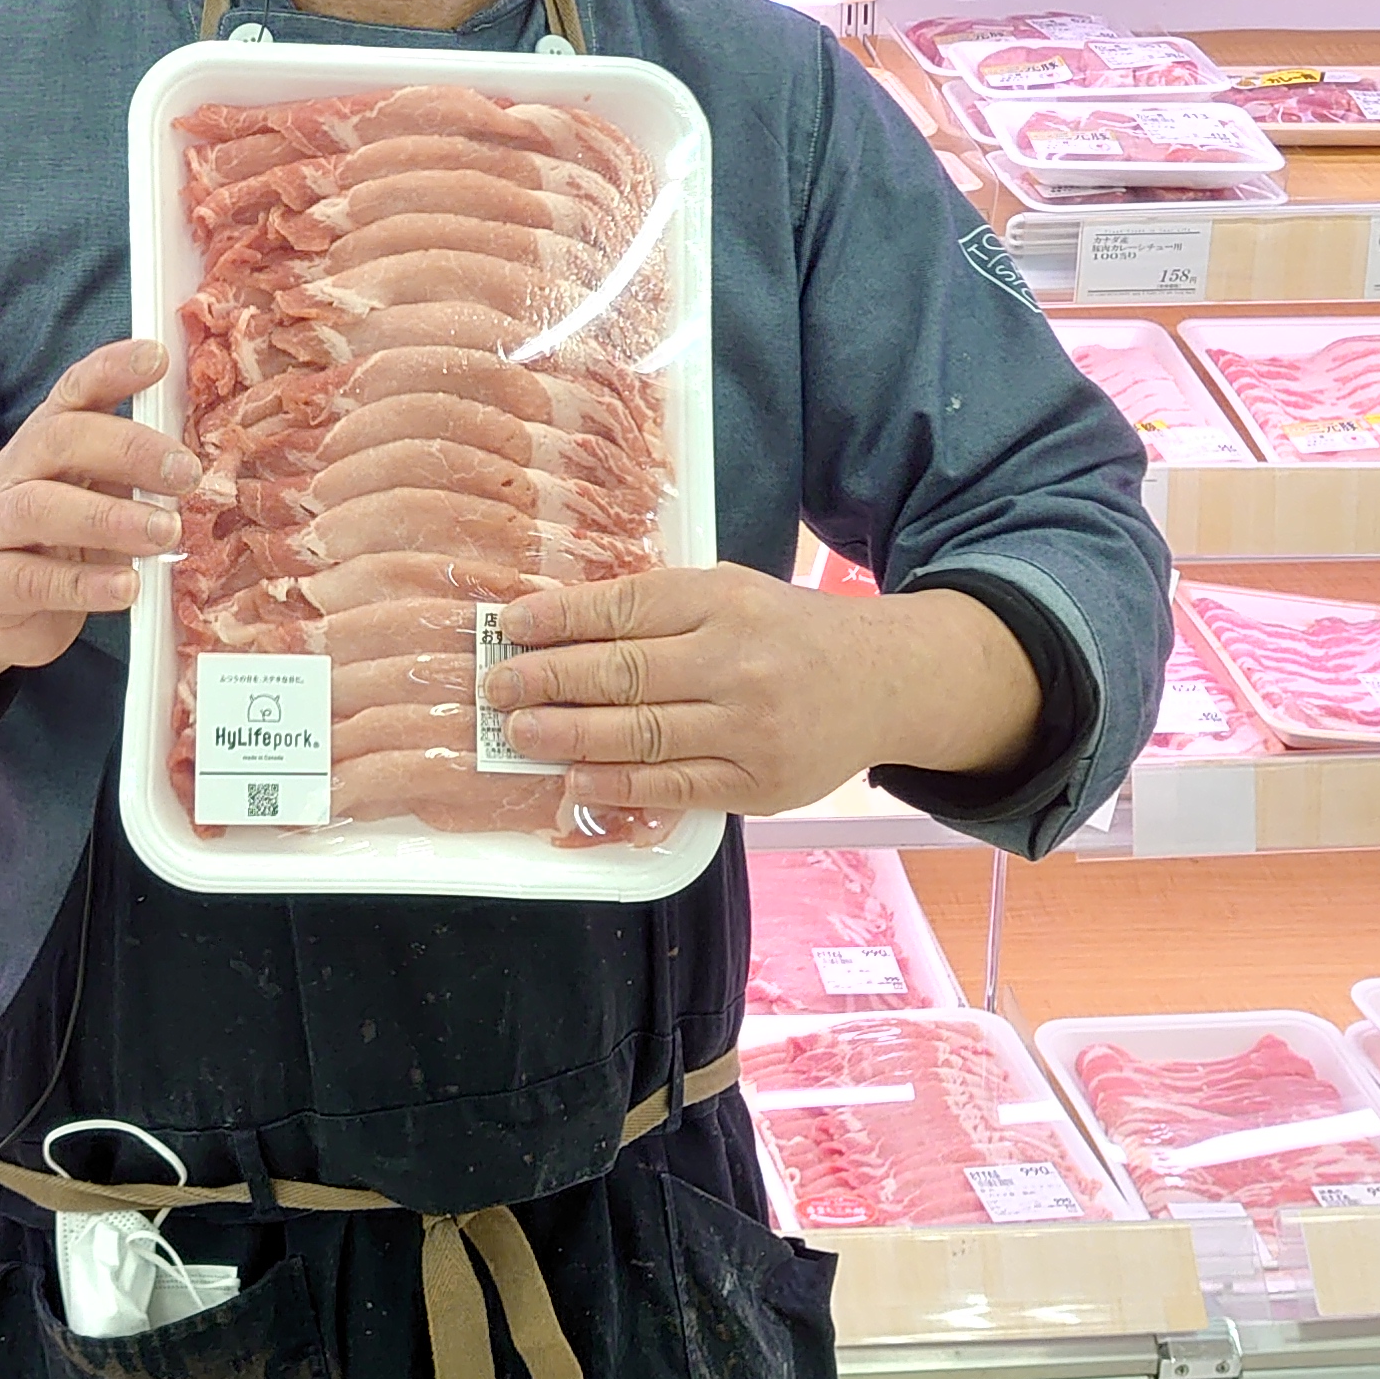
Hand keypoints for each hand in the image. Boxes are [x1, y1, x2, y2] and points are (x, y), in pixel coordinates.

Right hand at [0, 340, 193, 717]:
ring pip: (39, 507)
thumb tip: (206, 450)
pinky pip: (32, 580)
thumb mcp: (98, 493)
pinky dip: (84, 584)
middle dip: (128, 449)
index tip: (158, 356)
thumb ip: (137, 468)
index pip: (75, 389)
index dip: (113, 368)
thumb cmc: (64, 540)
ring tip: (165, 533)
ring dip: (109, 518)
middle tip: (188, 474)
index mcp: (47, 438)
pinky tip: (127, 587)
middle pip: (58, 439)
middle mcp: (16, 472)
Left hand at [488, 570, 1039, 817]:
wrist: (883, 681)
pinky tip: (576, 780)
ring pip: (642, 733)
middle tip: (496, 688)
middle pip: (623, 672)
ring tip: (519, 735)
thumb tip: (559, 627)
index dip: (560, 619)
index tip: (509, 627)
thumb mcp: (731, 593)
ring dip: (569, 736)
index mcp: (724, 599)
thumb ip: (658, 608)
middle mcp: (736, 660)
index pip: (626, 605)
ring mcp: (748, 726)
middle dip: (548, 680)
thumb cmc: (786, 632)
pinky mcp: (757, 782)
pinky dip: (619, 784)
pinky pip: (675, 785)